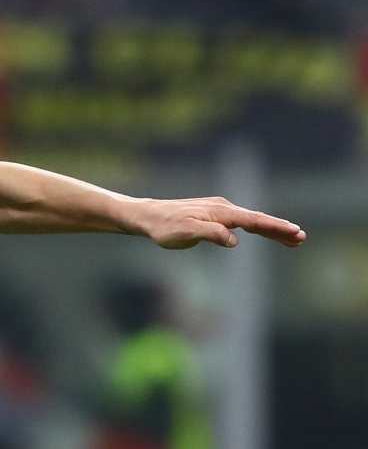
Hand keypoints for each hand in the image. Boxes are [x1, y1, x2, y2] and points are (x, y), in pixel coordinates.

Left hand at [132, 197, 304, 248]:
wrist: (148, 216)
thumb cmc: (165, 226)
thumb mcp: (187, 232)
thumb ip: (212, 234)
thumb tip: (235, 239)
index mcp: (221, 212)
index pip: (254, 220)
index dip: (275, 227)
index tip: (294, 232)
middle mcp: (223, 208)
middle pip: (258, 219)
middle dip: (280, 229)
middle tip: (301, 238)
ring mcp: (219, 211)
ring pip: (251, 221)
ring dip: (271, 229)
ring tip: (291, 240)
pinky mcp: (214, 216)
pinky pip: (241, 222)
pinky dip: (255, 228)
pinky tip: (263, 233)